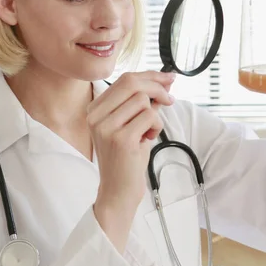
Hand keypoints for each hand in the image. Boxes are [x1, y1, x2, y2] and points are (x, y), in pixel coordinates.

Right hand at [87, 71, 174, 212]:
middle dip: (157, 87)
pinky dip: (156, 126)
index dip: (150, 76)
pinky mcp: (121, 139)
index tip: (168, 78)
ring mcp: (106, 127)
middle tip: (170, 99)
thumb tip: (165, 80)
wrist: (118, 190)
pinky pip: (149, 116)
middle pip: (132, 83)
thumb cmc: (126, 157)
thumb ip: (144, 102)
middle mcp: (96, 115)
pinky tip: (147, 139)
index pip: (125, 79)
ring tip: (148, 132)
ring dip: (155, 115)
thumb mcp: (132, 124)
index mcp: (95, 109)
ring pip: (143, 100)